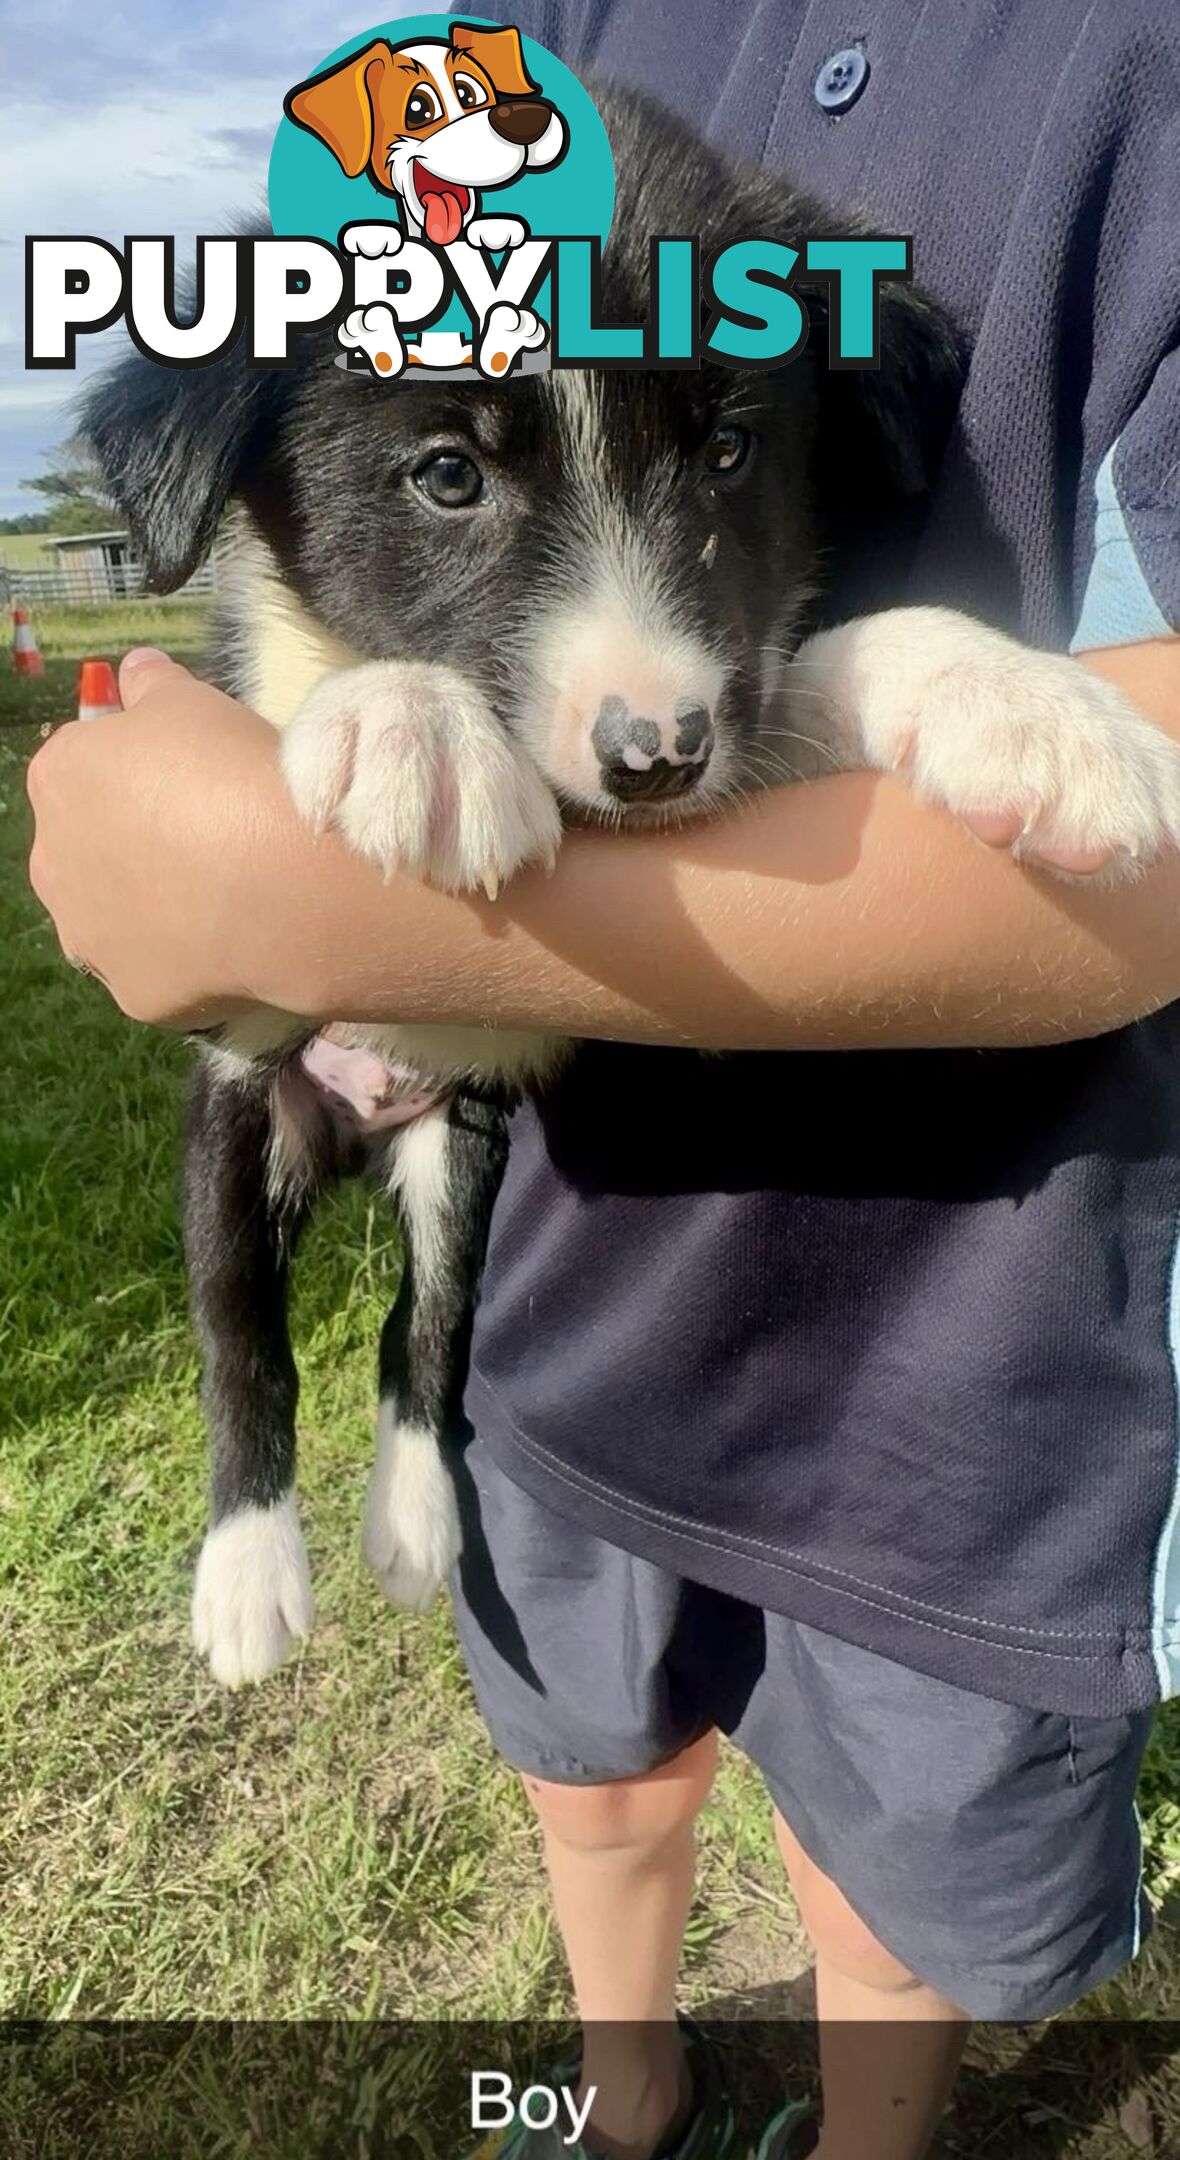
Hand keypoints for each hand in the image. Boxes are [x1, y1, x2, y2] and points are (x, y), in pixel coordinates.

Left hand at [26, 648, 299, 1029]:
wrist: (282, 877)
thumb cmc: (232, 771)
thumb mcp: (195, 701)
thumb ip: (153, 685)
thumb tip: (135, 670)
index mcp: (59, 778)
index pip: (85, 767)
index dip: (139, 772)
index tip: (192, 779)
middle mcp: (51, 862)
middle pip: (89, 848)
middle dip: (133, 845)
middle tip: (209, 838)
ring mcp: (88, 936)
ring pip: (113, 918)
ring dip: (150, 909)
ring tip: (222, 897)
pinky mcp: (133, 993)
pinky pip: (158, 971)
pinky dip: (188, 961)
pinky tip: (234, 942)